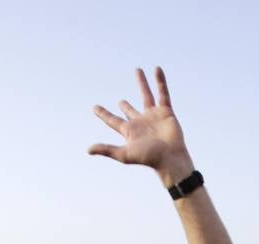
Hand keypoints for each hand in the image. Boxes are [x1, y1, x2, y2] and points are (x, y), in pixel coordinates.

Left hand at [89, 67, 193, 183]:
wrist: (170, 157)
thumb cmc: (148, 158)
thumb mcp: (124, 154)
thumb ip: (107, 149)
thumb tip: (88, 150)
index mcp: (129, 131)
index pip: (113, 120)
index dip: (104, 114)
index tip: (95, 108)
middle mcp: (141, 122)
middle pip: (130, 110)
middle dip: (125, 106)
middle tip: (121, 101)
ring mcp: (153, 116)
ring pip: (146, 95)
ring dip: (142, 83)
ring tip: (137, 70)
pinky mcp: (166, 111)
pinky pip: (163, 93)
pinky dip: (160, 81)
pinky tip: (157, 69)